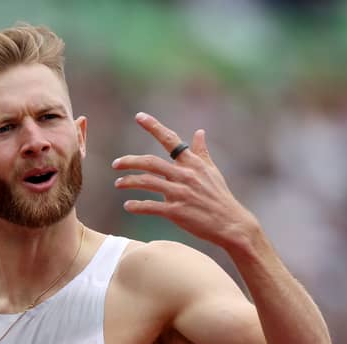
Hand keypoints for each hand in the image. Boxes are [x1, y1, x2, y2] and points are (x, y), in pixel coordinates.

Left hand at [112, 112, 257, 248]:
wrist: (231, 224)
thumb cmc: (220, 197)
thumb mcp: (212, 171)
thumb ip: (202, 152)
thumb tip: (199, 131)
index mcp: (192, 163)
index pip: (171, 140)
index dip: (154, 127)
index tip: (139, 116)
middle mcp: (185, 175)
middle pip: (150, 162)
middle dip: (130, 161)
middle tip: (115, 163)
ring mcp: (180, 193)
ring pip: (147, 182)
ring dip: (129, 182)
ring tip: (118, 183)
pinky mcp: (177, 211)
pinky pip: (151, 206)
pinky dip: (137, 205)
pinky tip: (128, 206)